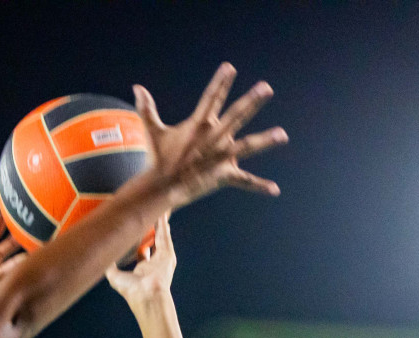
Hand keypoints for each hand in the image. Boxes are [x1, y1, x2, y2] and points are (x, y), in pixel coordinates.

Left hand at [106, 214, 175, 308]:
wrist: (145, 295)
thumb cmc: (131, 290)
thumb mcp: (114, 276)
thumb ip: (108, 266)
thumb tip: (99, 257)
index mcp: (143, 269)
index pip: (142, 251)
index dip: (139, 241)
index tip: (136, 231)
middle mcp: (154, 263)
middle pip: (153, 241)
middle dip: (152, 229)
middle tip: (149, 217)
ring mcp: (162, 259)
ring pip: (161, 236)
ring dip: (160, 223)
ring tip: (159, 210)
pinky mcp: (168, 255)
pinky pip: (165, 236)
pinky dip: (163, 224)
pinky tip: (162, 214)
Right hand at [133, 63, 287, 209]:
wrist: (160, 186)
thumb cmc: (158, 159)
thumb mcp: (153, 132)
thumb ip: (147, 109)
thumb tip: (136, 87)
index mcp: (198, 125)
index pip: (210, 99)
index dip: (220, 82)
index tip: (230, 67)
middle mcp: (212, 138)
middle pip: (235, 115)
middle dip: (251, 101)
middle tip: (266, 88)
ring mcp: (219, 157)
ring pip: (246, 146)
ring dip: (264, 140)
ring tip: (282, 134)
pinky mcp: (222, 175)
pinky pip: (243, 181)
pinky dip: (258, 185)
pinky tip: (274, 189)